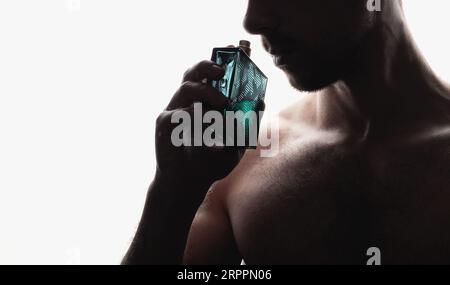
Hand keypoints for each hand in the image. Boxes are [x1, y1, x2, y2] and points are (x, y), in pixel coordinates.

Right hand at [154, 60, 244, 199]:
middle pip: (192, 74)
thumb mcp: (235, 144)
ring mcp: (173, 112)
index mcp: (201, 103)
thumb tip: (261, 103)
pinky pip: (177, 114)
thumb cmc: (210, 163)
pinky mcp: (164, 126)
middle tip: (223, 70)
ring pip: (186, 90)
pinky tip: (205, 128)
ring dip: (207, 93)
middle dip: (208, 66)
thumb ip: (247, 125)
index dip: (220, 61)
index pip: (208, 75)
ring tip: (223, 104)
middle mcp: (186, 103)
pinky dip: (194, 118)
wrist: (187, 184)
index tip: (235, 49)